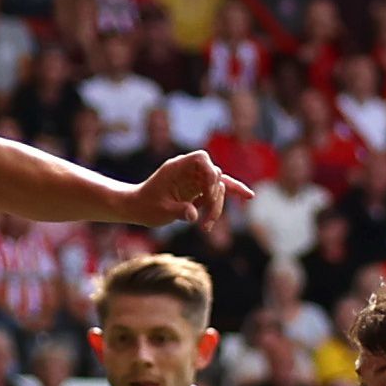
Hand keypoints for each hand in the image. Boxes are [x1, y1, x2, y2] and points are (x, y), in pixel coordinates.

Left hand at [132, 149, 253, 229]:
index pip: (201, 158)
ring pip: (218, 187)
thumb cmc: (145, 206)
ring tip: (207, 226)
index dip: (210, 172)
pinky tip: (249, 196)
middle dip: (214, 197)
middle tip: (206, 219)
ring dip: (217, 206)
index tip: (208, 190)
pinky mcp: (199, 190)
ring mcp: (195, 179)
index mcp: (177, 167)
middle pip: (213, 176)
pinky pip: (218, 191)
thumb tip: (193, 215)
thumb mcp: (159, 211)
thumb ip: (178, 211)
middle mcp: (189, 170)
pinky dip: (233, 193)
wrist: (137, 207)